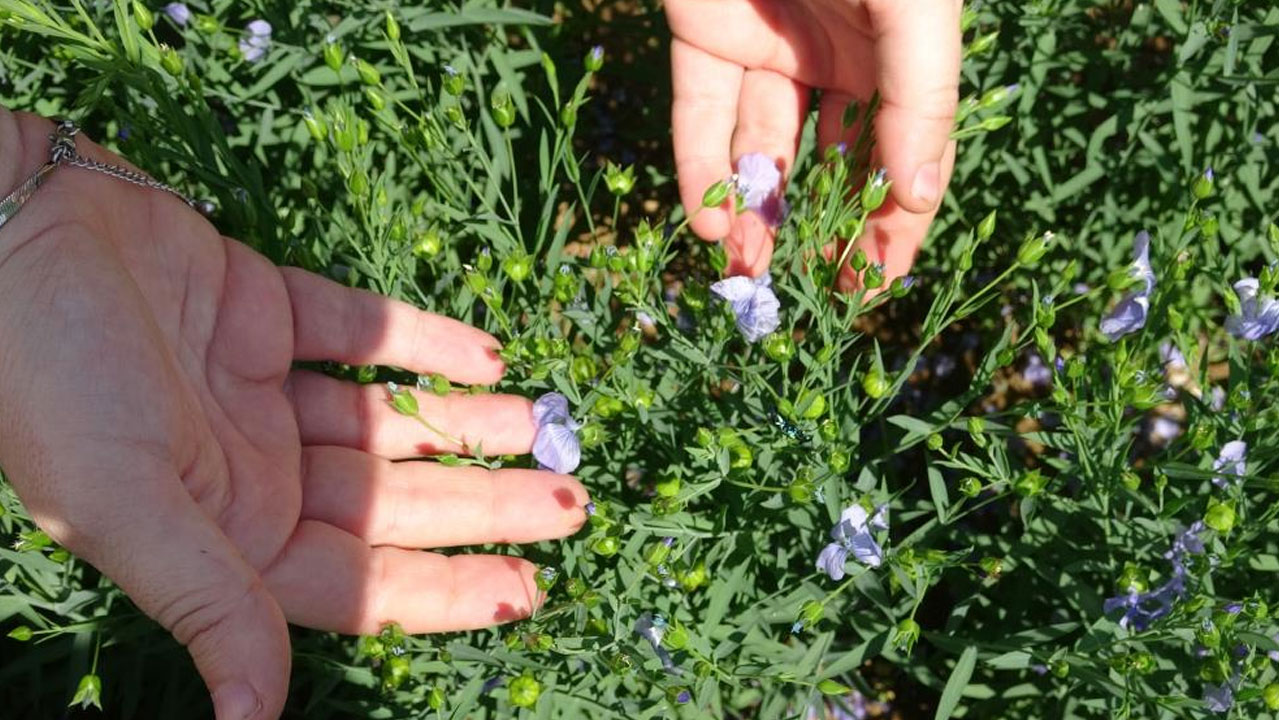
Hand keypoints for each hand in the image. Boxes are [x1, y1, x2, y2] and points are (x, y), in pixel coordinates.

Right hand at [0, 110, 588, 719]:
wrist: (5, 226)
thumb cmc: (49, 373)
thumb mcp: (123, 500)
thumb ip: (206, 602)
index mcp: (226, 530)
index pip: (362, 581)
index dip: (446, 590)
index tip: (530, 591)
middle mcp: (253, 469)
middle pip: (395, 500)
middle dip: (484, 504)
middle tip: (575, 503)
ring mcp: (262, 390)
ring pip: (389, 418)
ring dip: (467, 422)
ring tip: (545, 425)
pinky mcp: (268, 310)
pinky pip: (361, 332)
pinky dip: (423, 342)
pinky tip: (488, 353)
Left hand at [666, 0, 961, 286]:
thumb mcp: (912, 6)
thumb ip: (920, 95)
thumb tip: (917, 197)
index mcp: (898, 49)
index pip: (905, 151)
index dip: (895, 220)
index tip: (881, 282)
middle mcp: (835, 55)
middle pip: (834, 162)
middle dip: (829, 228)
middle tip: (821, 292)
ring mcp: (768, 51)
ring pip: (761, 149)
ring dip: (757, 214)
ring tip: (750, 270)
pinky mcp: (703, 40)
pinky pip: (699, 116)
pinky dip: (699, 172)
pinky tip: (710, 224)